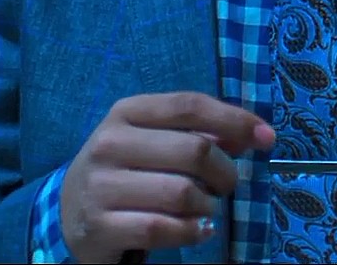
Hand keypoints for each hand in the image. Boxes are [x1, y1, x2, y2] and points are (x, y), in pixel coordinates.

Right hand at [60, 91, 275, 263]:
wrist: (69, 210)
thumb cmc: (126, 168)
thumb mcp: (154, 140)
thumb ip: (200, 132)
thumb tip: (254, 134)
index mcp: (126, 112)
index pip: (189, 105)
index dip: (234, 119)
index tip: (267, 137)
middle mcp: (110, 143)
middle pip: (194, 150)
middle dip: (225, 171)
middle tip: (227, 185)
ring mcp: (101, 185)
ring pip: (182, 193)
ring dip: (208, 205)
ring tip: (206, 209)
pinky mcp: (100, 225)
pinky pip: (162, 229)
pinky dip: (191, 232)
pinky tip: (197, 230)